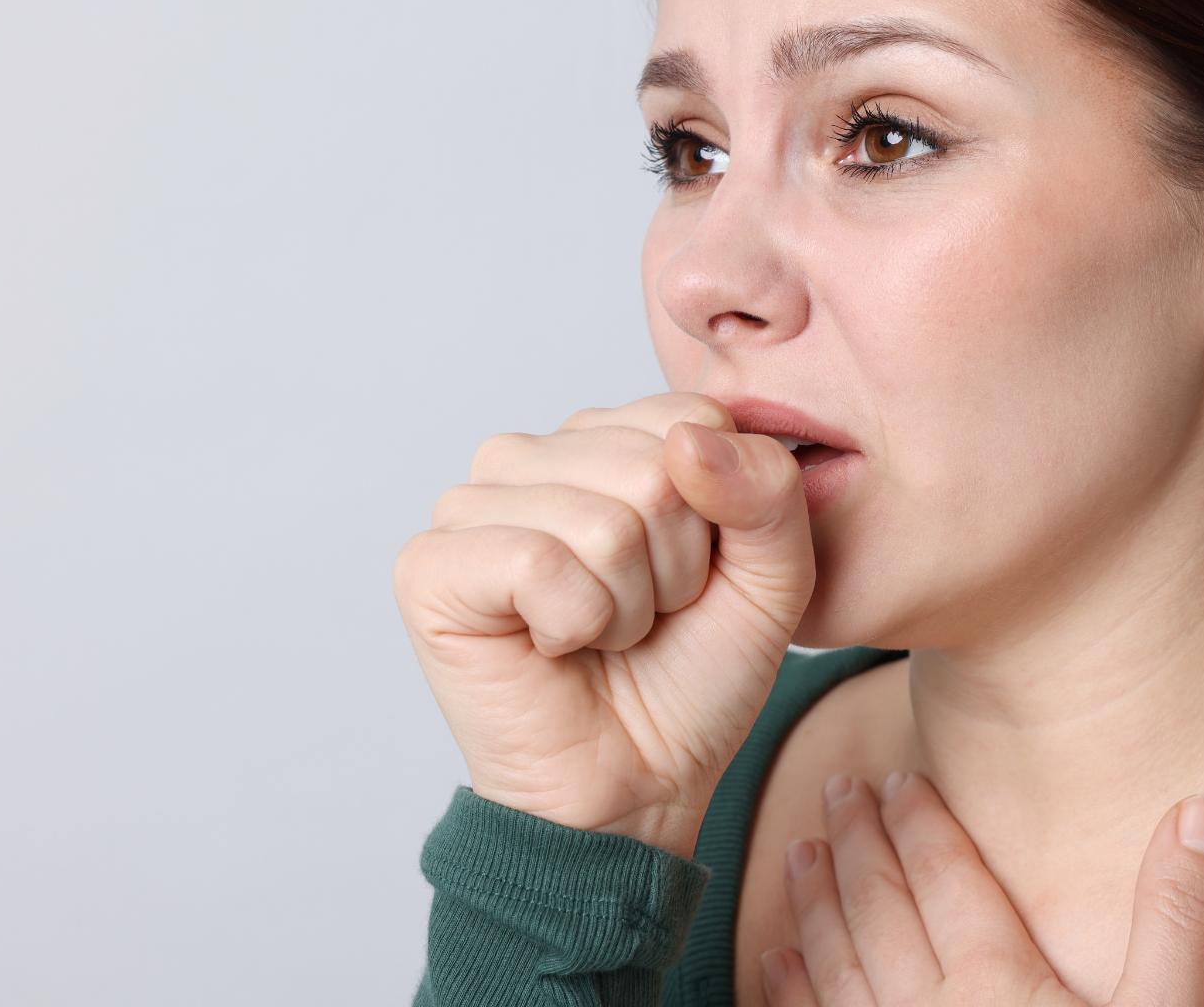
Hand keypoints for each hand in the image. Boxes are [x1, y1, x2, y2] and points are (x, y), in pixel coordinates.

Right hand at [393, 393, 814, 853]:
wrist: (638, 784)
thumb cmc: (694, 677)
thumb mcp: (773, 576)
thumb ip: (769, 491)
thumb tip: (690, 440)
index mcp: (608, 437)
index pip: (694, 418)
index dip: (718, 518)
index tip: (691, 575)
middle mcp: (535, 454)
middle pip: (655, 469)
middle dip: (674, 568)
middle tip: (643, 616)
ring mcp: (472, 502)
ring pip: (603, 520)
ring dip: (626, 605)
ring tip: (601, 633)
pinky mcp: (431, 564)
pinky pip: (537, 562)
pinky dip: (573, 624)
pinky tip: (553, 646)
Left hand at [763, 773, 1203, 1005]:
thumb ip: (1174, 917)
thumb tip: (1197, 811)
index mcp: (1001, 983)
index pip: (947, 877)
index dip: (921, 822)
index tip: (897, 778)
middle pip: (880, 906)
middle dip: (857, 841)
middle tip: (837, 789)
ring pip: (834, 962)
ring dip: (813, 902)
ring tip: (798, 851)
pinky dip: (789, 992)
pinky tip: (773, 961)